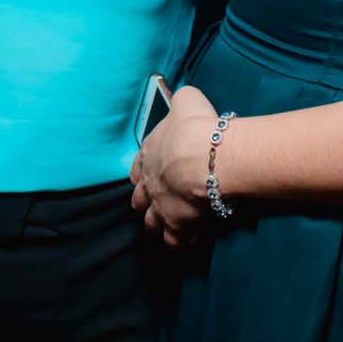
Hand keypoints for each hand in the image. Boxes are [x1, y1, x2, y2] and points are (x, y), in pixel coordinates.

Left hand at [129, 84, 219, 245]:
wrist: (205, 156)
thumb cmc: (196, 127)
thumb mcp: (187, 101)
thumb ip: (182, 102)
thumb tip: (184, 99)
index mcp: (148, 155)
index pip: (137, 170)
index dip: (142, 176)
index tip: (148, 179)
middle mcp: (149, 184)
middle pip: (139, 200)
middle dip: (146, 203)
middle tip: (158, 204)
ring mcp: (160, 206)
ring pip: (151, 224)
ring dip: (159, 225)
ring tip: (170, 226)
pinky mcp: (176, 224)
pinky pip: (175, 240)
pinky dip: (181, 242)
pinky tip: (190, 241)